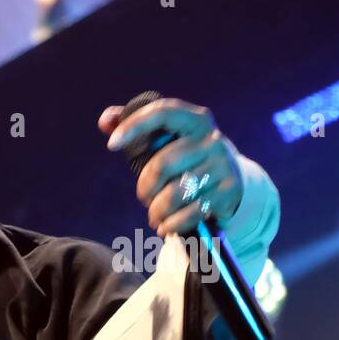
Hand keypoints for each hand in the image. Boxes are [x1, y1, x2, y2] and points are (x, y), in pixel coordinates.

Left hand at [99, 98, 243, 237]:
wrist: (233, 179)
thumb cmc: (186, 157)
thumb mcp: (167, 139)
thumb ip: (136, 127)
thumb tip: (104, 121)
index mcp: (195, 120)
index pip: (163, 113)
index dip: (135, 125)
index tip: (111, 145)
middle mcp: (212, 140)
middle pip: (162, 165)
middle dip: (145, 189)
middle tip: (144, 198)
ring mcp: (223, 165)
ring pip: (174, 195)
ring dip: (157, 211)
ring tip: (155, 216)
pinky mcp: (229, 191)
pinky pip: (190, 213)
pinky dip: (172, 224)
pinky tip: (166, 226)